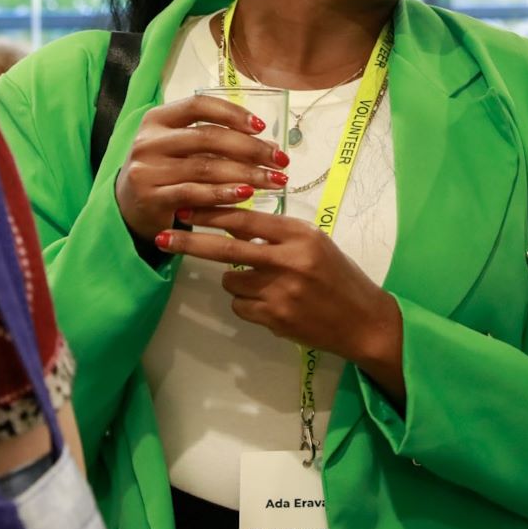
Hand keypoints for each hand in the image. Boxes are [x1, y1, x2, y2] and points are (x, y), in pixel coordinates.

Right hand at [112, 96, 288, 239]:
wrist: (128, 207)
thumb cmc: (165, 171)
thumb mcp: (181, 148)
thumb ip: (215, 141)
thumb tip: (268, 145)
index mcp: (158, 119)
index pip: (199, 105)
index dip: (233, 113)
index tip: (262, 126)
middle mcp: (149, 140)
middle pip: (208, 137)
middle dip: (251, 148)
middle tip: (280, 159)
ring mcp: (147, 169)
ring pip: (205, 167)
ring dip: (246, 174)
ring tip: (274, 180)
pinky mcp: (151, 197)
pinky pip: (194, 193)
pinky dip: (223, 194)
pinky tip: (247, 195)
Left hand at [157, 209, 404, 392]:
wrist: (362, 319)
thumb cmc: (339, 275)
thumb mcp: (313, 243)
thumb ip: (276, 233)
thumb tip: (232, 222)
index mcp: (299, 235)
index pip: (246, 219)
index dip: (211, 214)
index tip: (186, 209)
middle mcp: (289, 261)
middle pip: (226, 250)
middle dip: (190, 243)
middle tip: (164, 238)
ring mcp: (280, 292)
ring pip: (230, 282)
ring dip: (235, 280)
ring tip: (262, 282)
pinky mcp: (275, 318)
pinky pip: (241, 306)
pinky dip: (247, 303)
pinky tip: (271, 303)